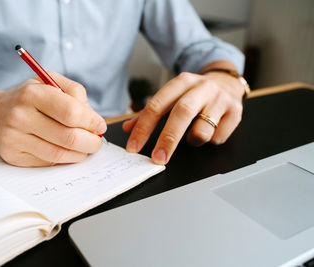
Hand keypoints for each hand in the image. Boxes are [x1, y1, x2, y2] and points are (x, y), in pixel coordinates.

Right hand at [0, 72, 106, 166]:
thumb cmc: (29, 97)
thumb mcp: (50, 82)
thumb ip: (75, 92)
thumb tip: (94, 118)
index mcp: (32, 94)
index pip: (71, 112)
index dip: (92, 122)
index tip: (100, 125)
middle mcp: (20, 116)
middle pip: (68, 137)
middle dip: (91, 142)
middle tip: (97, 140)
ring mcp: (14, 138)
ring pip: (59, 154)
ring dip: (81, 153)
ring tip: (86, 147)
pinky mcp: (13, 156)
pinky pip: (48, 162)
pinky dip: (65, 159)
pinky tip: (69, 151)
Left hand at [122, 71, 244, 164]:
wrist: (226, 83)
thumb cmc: (193, 94)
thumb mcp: (171, 97)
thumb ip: (150, 113)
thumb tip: (128, 128)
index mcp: (181, 82)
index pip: (157, 105)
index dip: (143, 128)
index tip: (134, 147)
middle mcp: (201, 88)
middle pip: (181, 114)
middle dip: (167, 139)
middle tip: (157, 159)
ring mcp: (220, 99)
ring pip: (202, 130)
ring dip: (193, 140)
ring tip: (193, 134)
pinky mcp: (236, 112)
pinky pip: (218, 138)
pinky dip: (210, 141)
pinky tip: (211, 130)